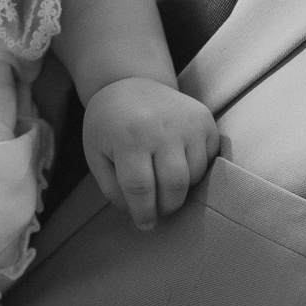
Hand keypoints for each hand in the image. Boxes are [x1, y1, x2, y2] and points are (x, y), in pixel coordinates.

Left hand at [79, 76, 220, 230]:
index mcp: (129, 138)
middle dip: (167, 206)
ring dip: (181, 188)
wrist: (129, 82)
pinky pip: (209, 159)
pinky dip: (196, 170)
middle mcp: (162, 129)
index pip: (141, 189)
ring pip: (195, 175)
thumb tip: (137, 214)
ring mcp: (188, 123)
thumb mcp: (96, 154)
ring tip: (164, 182)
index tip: (144, 224)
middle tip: (158, 209)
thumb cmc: (108, 124)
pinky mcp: (205, 120)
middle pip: (174, 186)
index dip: (144, 212)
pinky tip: (178, 162)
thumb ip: (112, 187)